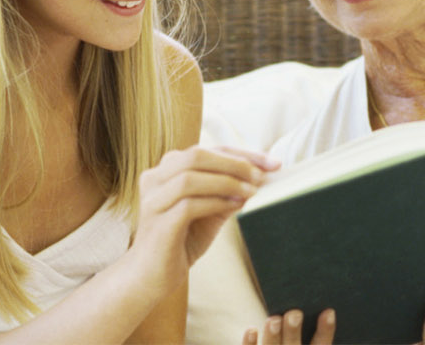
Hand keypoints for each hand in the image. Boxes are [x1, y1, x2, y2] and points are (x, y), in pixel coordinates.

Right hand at [131, 146, 277, 281]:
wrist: (152, 276)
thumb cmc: (181, 240)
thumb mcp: (211, 210)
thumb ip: (228, 192)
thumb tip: (260, 178)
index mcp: (166, 170)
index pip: (207, 150)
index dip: (242, 153)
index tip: (272, 163)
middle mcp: (154, 179)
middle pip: (196, 155)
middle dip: (235, 163)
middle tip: (261, 177)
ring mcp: (153, 200)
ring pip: (190, 177)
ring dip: (227, 182)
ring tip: (251, 192)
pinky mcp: (158, 223)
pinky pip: (188, 205)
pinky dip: (216, 202)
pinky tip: (235, 207)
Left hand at [245, 309, 335, 344]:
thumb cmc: (292, 342)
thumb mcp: (305, 339)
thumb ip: (310, 331)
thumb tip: (310, 297)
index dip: (326, 331)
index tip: (328, 311)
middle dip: (293, 332)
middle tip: (294, 314)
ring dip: (272, 336)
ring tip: (273, 319)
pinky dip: (250, 343)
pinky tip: (251, 329)